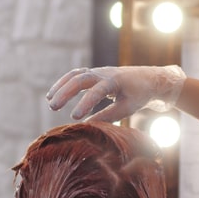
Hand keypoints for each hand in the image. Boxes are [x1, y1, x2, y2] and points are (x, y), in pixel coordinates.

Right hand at [46, 65, 185, 122]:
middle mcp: (104, 73)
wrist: (148, 79)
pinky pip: (75, 75)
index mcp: (115, 81)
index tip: (74, 117)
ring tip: (50, 101)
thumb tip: (87, 125)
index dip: (85, 103)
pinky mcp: (94, 74)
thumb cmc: (139, 95)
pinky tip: (54, 95)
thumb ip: (108, 116)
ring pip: (75, 74)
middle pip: (81, 78)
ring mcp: (98, 72)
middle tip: (53, 107)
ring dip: (61, 86)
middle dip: (65, 92)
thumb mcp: (127, 107)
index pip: (97, 91)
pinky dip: (64, 83)